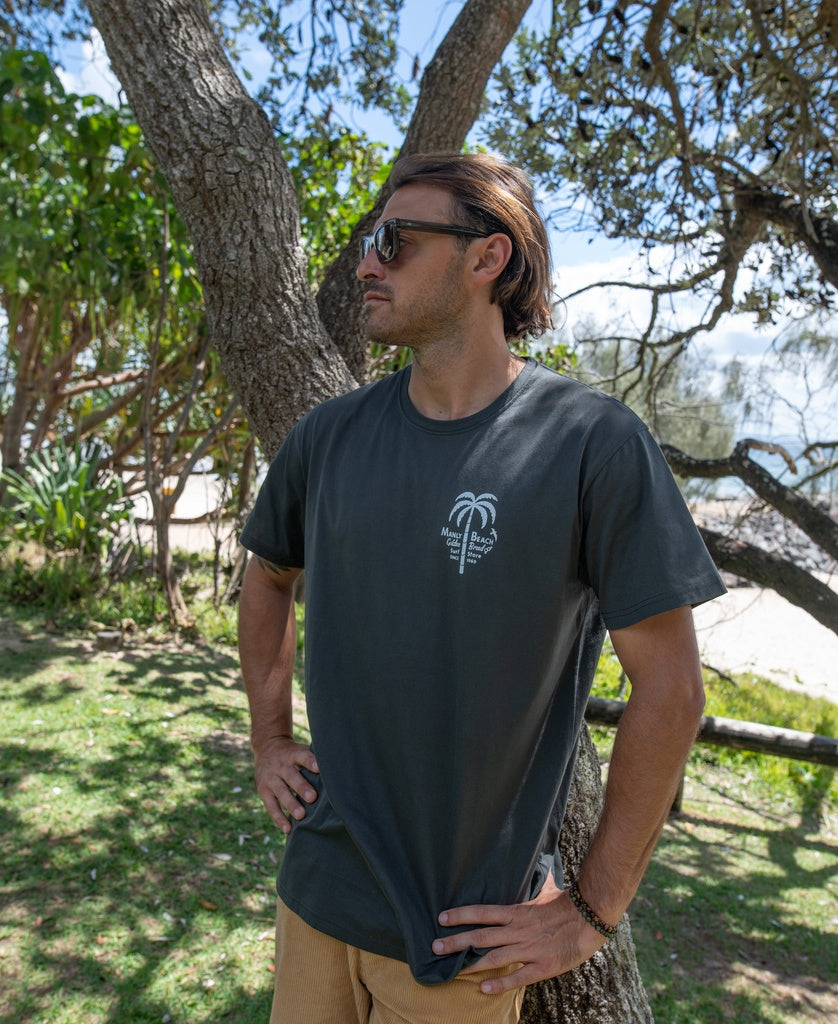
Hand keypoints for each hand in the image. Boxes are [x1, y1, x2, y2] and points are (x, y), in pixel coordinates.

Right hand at [253, 735, 318, 832]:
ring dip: (291, 804)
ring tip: (301, 816)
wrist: (267, 747)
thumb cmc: (293, 753)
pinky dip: (279, 818)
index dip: (310, 762)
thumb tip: (339, 768)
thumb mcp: (300, 750)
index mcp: (293, 754)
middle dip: (301, 787)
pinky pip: (271, 806)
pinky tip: (288, 829)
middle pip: (292, 776)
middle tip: (312, 797)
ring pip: (281, 792)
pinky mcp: (263, 791)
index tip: (319, 769)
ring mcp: (271, 778)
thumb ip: (314, 758)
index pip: (303, 756)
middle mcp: (281, 766)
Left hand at [431, 875, 605, 993]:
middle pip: (481, 936)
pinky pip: (518, 977)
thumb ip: (528, 883)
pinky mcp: (543, 967)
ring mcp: (530, 949)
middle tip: (434, 947)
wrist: (590, 918)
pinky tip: (483, 988)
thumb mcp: (542, 889)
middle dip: (456, 942)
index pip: (483, 912)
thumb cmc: (565, 903)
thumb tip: (524, 861)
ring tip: (452, 971)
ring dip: (471, 964)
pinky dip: (500, 983)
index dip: (461, 915)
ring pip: (494, 958)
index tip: (441, 918)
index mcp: (517, 911)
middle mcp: (519, 930)